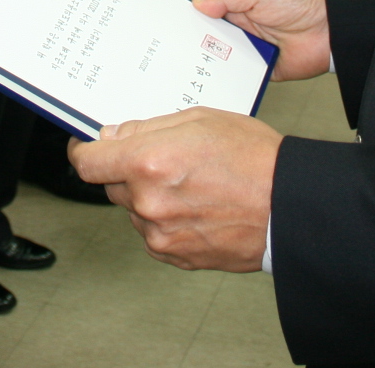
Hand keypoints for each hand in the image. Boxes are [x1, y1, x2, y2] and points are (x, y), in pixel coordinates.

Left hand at [66, 107, 281, 271]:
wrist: (290, 207)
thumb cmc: (254, 158)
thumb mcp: (199, 120)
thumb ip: (147, 128)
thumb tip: (113, 136)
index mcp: (148, 162)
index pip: (87, 162)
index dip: (84, 151)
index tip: (87, 147)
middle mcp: (147, 202)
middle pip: (111, 185)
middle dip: (128, 171)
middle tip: (164, 160)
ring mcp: (160, 233)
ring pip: (135, 210)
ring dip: (149, 197)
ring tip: (193, 185)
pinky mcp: (175, 255)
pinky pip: (155, 233)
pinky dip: (167, 221)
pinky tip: (198, 207)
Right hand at [193, 0, 330, 80]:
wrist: (329, 30)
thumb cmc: (299, 3)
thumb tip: (199, 3)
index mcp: (240, 7)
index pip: (209, 13)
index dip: (194, 18)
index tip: (176, 24)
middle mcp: (243, 29)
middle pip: (211, 38)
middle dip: (198, 42)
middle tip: (181, 47)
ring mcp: (252, 50)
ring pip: (223, 58)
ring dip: (213, 60)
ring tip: (194, 63)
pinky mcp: (261, 70)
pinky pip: (241, 76)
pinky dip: (232, 77)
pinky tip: (218, 78)